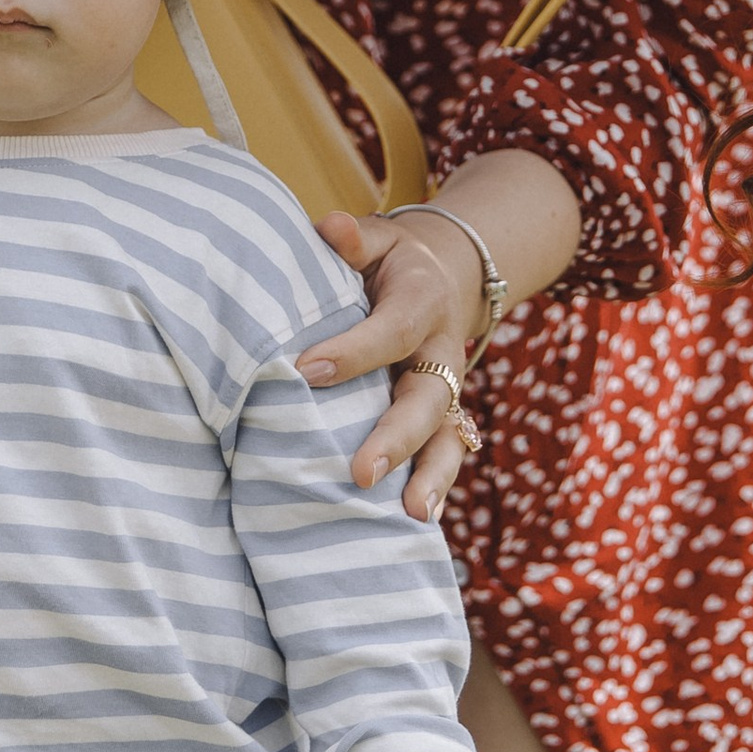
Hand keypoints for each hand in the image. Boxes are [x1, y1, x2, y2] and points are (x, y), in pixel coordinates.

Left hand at [298, 153, 582, 519]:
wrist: (448, 276)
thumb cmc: (390, 262)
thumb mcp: (378, 239)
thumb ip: (354, 239)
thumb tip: (329, 227)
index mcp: (421, 301)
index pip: (388, 330)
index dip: (351, 351)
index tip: (304, 370)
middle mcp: (442, 349)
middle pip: (426, 397)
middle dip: (396, 437)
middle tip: (360, 472)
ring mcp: (447, 388)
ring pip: (447, 436)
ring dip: (431, 476)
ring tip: (411, 515)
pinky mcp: (445, 416)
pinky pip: (447, 454)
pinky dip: (437, 486)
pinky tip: (417, 523)